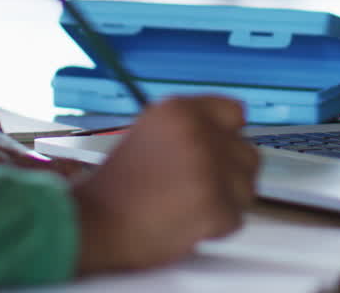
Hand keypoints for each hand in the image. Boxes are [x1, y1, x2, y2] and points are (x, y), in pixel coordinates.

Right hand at [70, 96, 258, 272]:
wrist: (92, 224)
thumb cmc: (114, 189)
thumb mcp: (149, 136)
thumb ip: (189, 131)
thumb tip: (227, 139)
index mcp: (178, 110)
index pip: (234, 112)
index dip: (229, 137)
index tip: (223, 152)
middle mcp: (197, 132)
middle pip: (247, 153)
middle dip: (230, 176)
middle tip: (200, 190)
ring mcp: (208, 168)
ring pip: (246, 188)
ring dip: (225, 202)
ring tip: (188, 208)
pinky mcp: (213, 204)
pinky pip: (236, 218)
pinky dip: (216, 228)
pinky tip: (186, 224)